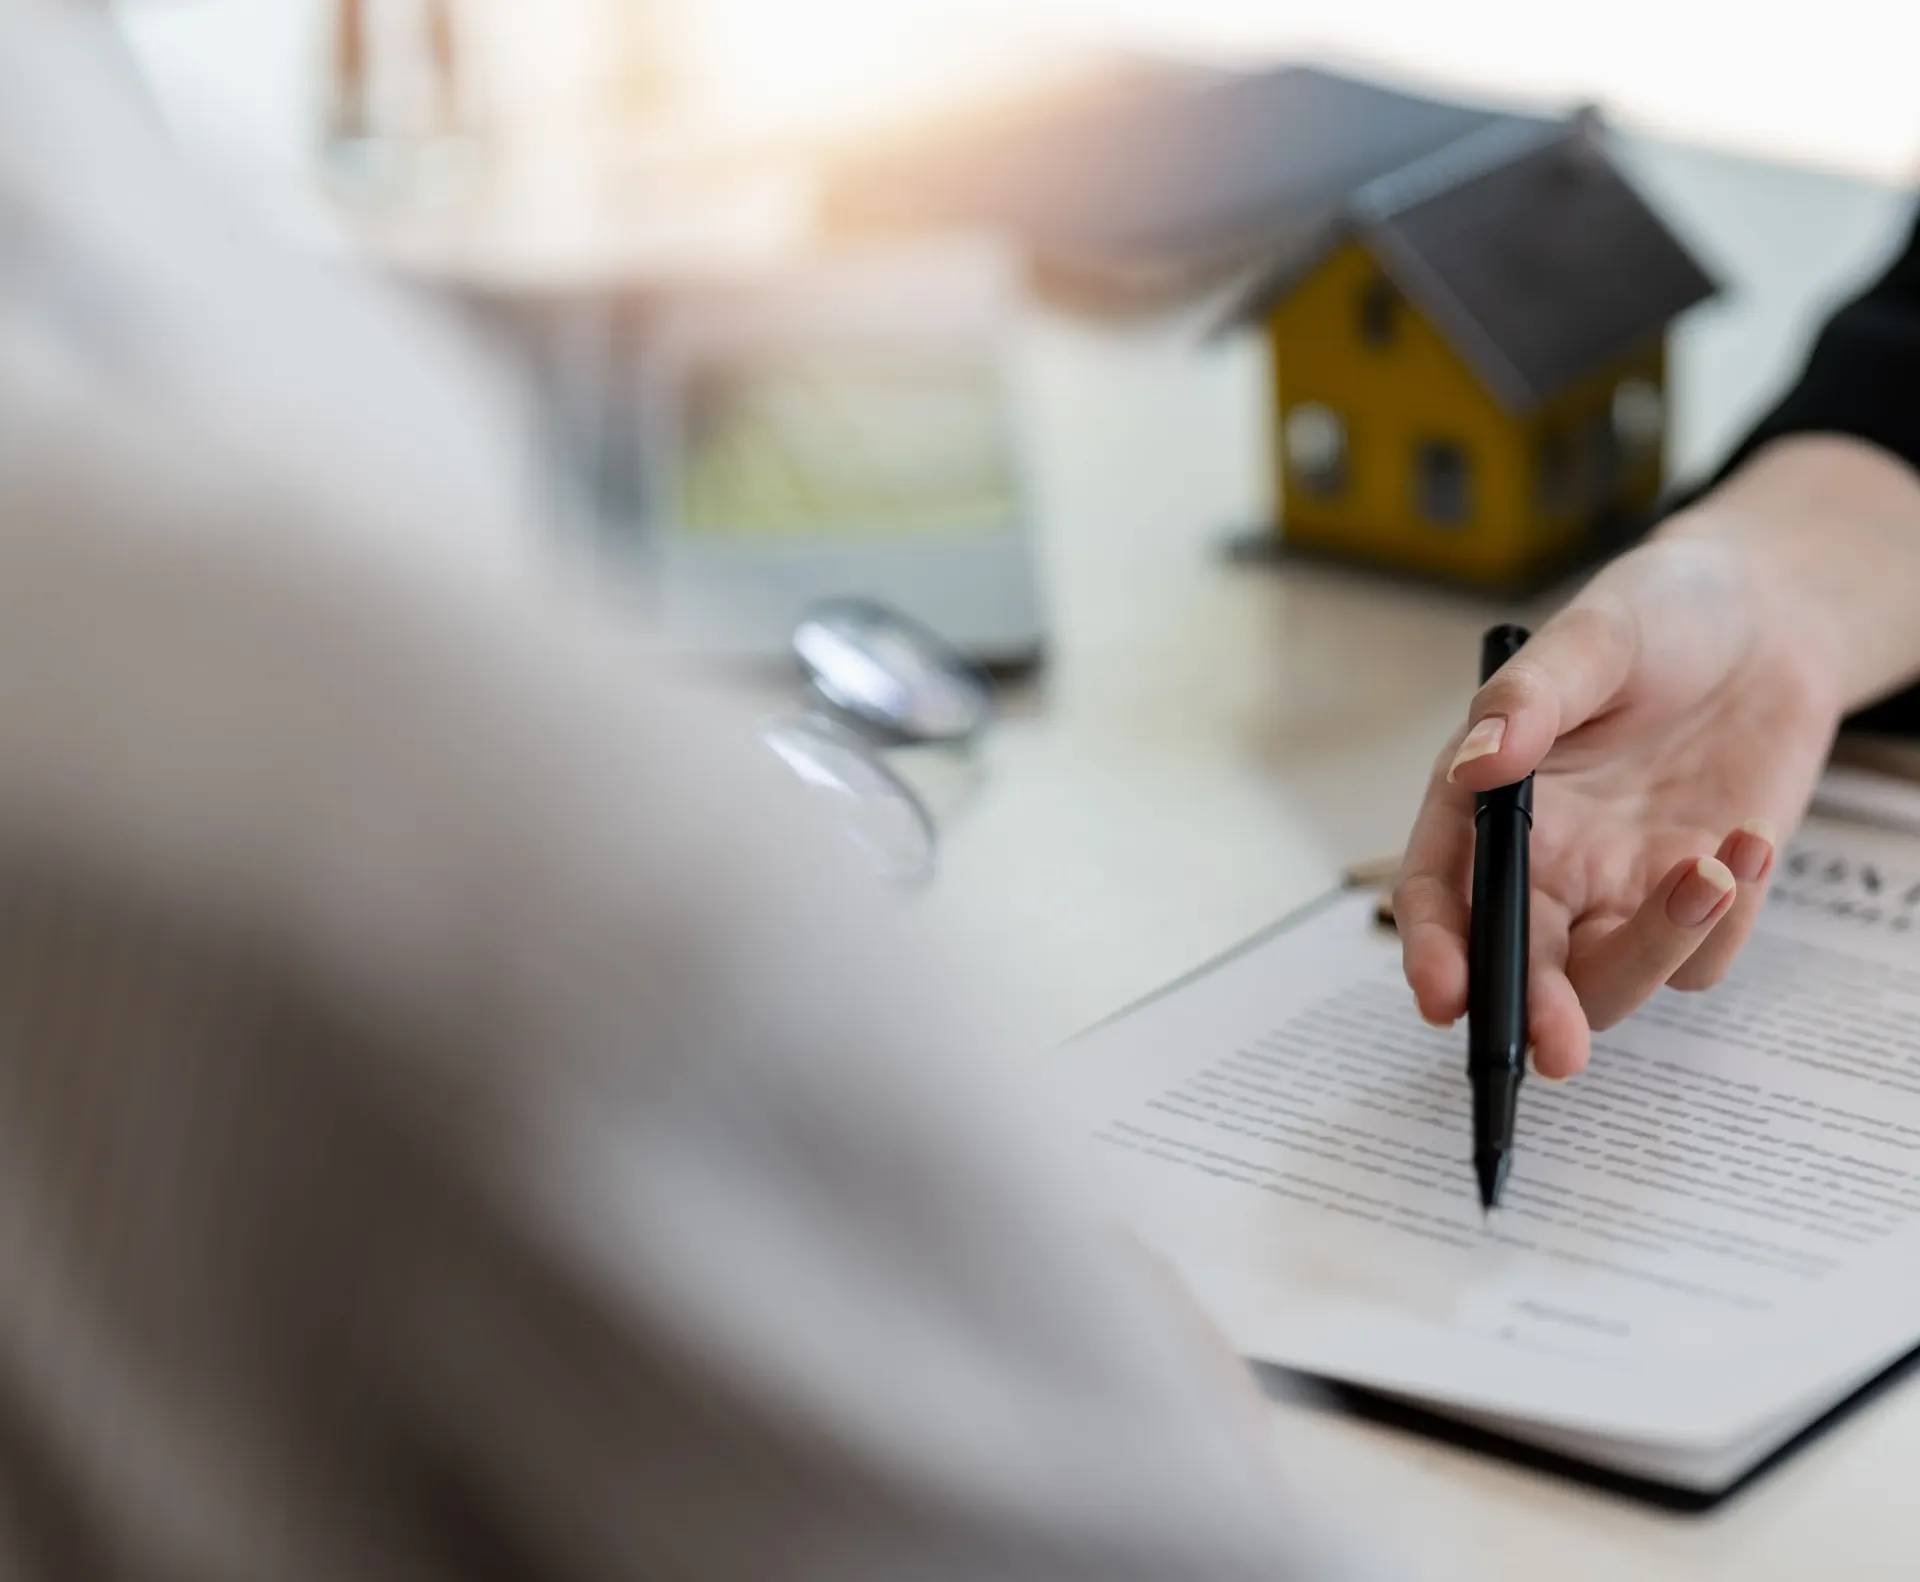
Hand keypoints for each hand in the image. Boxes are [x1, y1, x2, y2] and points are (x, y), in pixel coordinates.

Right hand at [1393, 532, 1844, 1076]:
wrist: (1769, 619)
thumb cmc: (1658, 617)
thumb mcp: (1594, 636)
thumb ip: (1530, 701)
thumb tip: (1478, 761)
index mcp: (1485, 806)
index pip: (1440, 896)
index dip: (1433, 951)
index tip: (1444, 993)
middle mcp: (1542, 864)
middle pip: (1521, 966)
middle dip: (1533, 1011)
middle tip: (1559, 1042)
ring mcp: (1618, 888)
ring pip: (1610, 979)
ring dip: (1654, 949)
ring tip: (1712, 871)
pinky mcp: (1693, 899)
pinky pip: (1702, 954)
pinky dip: (1727, 914)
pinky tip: (1748, 835)